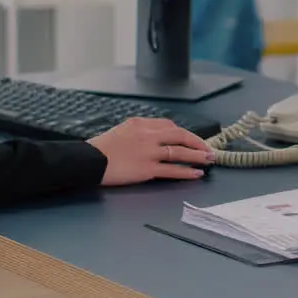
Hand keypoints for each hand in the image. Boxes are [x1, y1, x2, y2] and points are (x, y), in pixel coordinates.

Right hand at [87, 118, 214, 185]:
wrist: (88, 161)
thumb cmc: (101, 148)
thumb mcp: (121, 130)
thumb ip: (139, 131)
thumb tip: (155, 136)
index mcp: (140, 124)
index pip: (169, 125)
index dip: (184, 134)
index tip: (192, 140)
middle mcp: (147, 135)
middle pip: (179, 135)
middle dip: (197, 142)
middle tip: (209, 149)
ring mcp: (149, 152)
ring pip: (179, 152)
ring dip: (197, 156)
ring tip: (209, 160)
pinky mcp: (147, 169)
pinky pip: (172, 170)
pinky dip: (187, 171)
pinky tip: (196, 173)